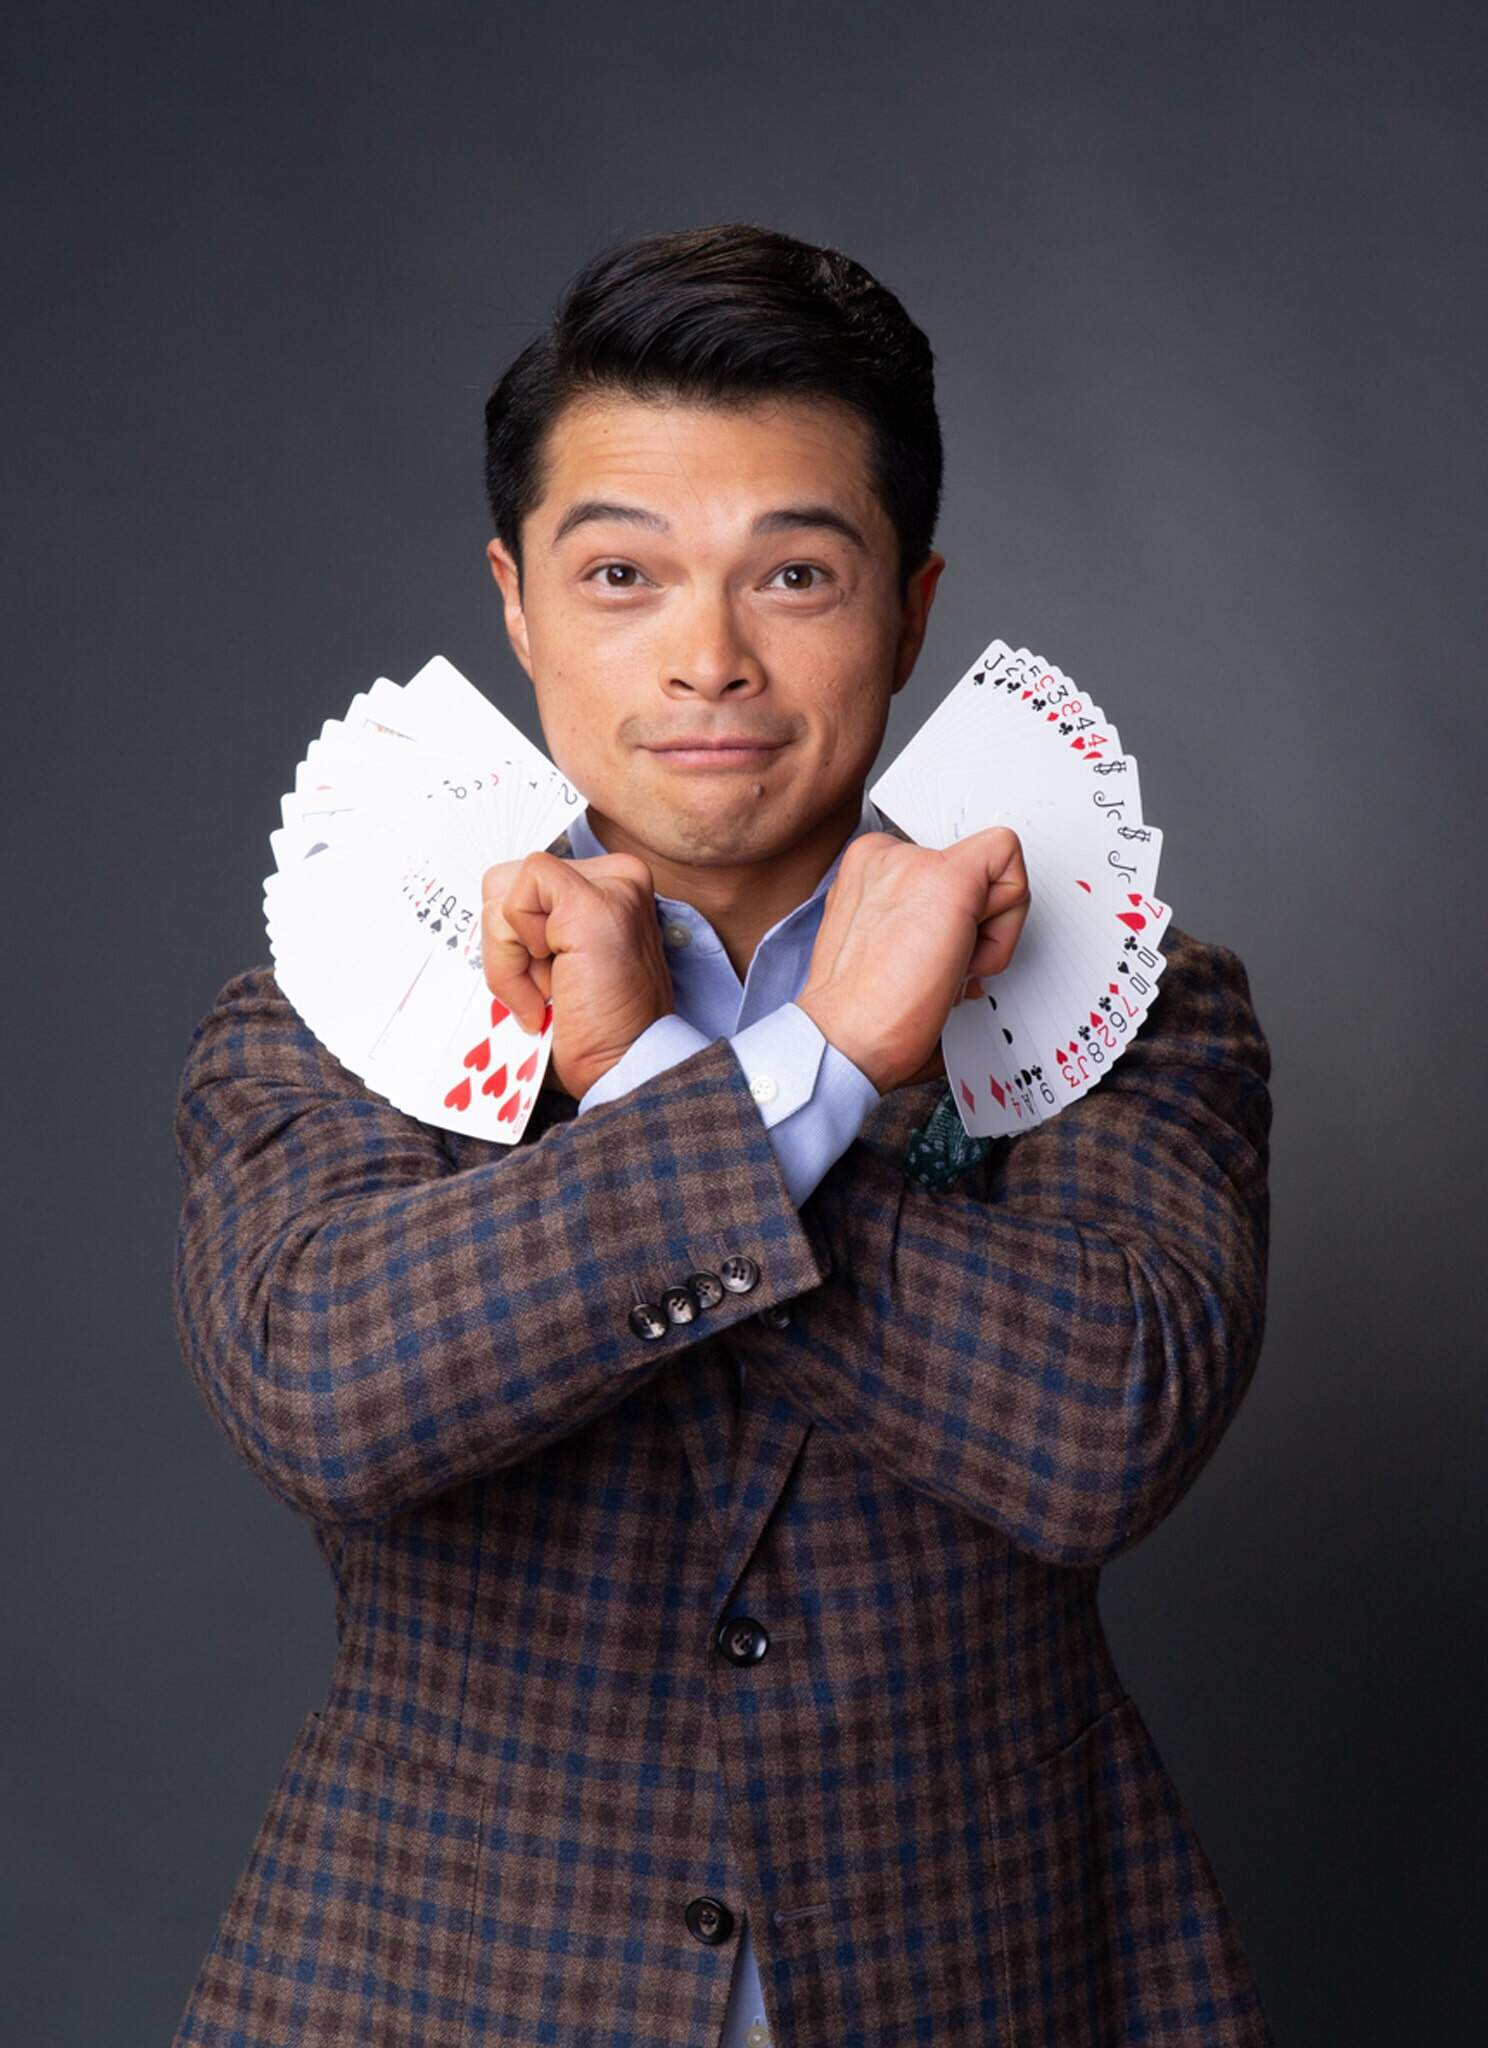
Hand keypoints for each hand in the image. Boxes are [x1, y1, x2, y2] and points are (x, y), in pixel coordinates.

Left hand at [481, 851, 674, 1100]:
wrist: (626, 1068)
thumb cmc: (596, 1032)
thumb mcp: (556, 962)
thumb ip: (532, 926)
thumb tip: (484, 913)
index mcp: (611, 887)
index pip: (525, 885)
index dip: (514, 940)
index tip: (550, 986)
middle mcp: (617, 878)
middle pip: (506, 882)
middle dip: (505, 946)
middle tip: (546, 993)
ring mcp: (609, 886)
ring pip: (502, 890)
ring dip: (507, 957)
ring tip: (548, 994)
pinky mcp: (589, 904)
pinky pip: (509, 903)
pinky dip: (509, 956)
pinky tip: (549, 988)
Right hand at [796, 827, 1030, 1094]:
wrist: (845, 1038)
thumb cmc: (860, 1014)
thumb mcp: (873, 944)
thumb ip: (908, 920)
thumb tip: (955, 929)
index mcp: (867, 869)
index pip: (943, 869)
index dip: (953, 922)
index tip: (928, 956)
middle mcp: (886, 856)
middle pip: (972, 873)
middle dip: (973, 929)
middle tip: (938, 969)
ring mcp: (914, 862)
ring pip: (995, 875)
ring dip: (986, 937)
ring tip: (942, 971)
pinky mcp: (950, 877)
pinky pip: (1010, 868)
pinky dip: (1006, 928)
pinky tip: (966, 960)